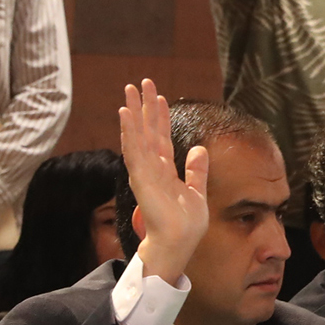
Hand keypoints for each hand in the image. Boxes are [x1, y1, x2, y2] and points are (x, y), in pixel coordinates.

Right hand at [120, 79, 209, 283]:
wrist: (178, 242)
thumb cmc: (187, 224)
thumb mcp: (197, 191)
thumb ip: (196, 170)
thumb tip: (200, 148)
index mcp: (165, 170)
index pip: (162, 137)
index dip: (160, 116)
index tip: (159, 96)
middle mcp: (152, 167)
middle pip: (147, 130)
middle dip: (144, 106)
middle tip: (140, 82)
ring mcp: (144, 171)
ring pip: (137, 135)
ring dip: (133, 112)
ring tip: (129, 90)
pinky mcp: (140, 177)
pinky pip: (133, 149)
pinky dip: (129, 131)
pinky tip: (125, 113)